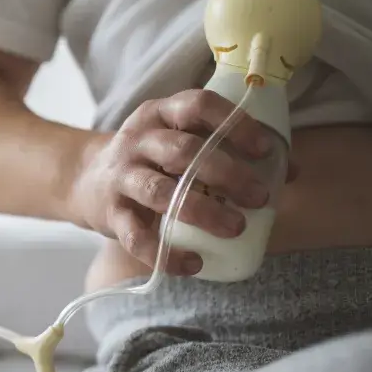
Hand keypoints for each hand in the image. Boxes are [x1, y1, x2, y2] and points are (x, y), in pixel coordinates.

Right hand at [72, 89, 295, 274]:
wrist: (82, 178)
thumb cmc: (148, 159)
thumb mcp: (177, 141)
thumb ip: (226, 150)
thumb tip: (290, 171)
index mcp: (160, 115)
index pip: (197, 106)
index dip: (232, 124)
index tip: (263, 148)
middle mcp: (138, 140)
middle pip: (182, 150)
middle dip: (226, 173)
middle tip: (259, 197)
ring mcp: (121, 176)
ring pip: (160, 191)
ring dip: (202, 210)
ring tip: (235, 228)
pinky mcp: (110, 213)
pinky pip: (135, 236)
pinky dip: (165, 254)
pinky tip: (193, 264)